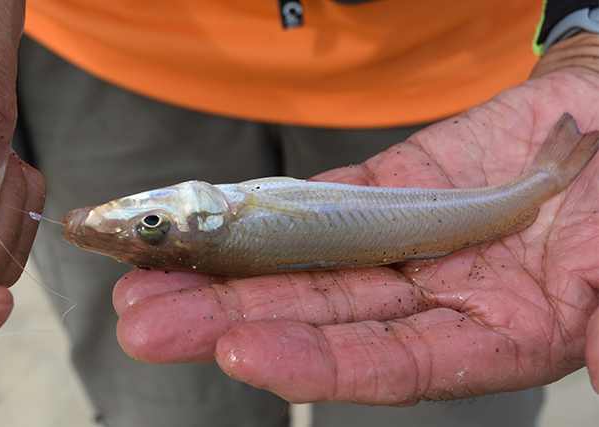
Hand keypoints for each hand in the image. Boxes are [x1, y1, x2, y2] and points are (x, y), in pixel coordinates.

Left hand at [113, 33, 598, 403]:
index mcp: (483, 337)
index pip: (386, 362)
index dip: (316, 362)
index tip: (243, 352)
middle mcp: (424, 301)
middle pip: (316, 319)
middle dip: (230, 322)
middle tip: (148, 325)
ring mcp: (393, 244)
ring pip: (297, 266)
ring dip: (221, 276)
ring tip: (144, 286)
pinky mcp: (377, 191)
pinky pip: (311, 205)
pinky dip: (257, 214)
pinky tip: (201, 226)